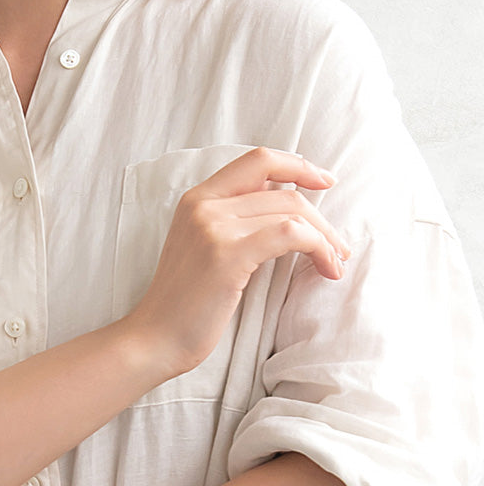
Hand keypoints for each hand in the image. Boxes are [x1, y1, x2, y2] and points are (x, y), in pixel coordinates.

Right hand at [130, 146, 350, 374]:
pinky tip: (326, 269)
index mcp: (197, 196)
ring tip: (335, 263)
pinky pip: (289, 234)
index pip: (257, 160)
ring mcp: (213, 226)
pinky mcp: (227, 254)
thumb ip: (234, 219)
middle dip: (322, 216)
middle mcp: (203, 203)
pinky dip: (318, 248)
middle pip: (282, 188)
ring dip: (326, 237)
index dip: (297, 165)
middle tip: (339, 247)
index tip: (325, 180)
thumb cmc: (186, 300)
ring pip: (291, 210)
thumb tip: (285, 205)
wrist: (156, 336)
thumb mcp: (203, 244)